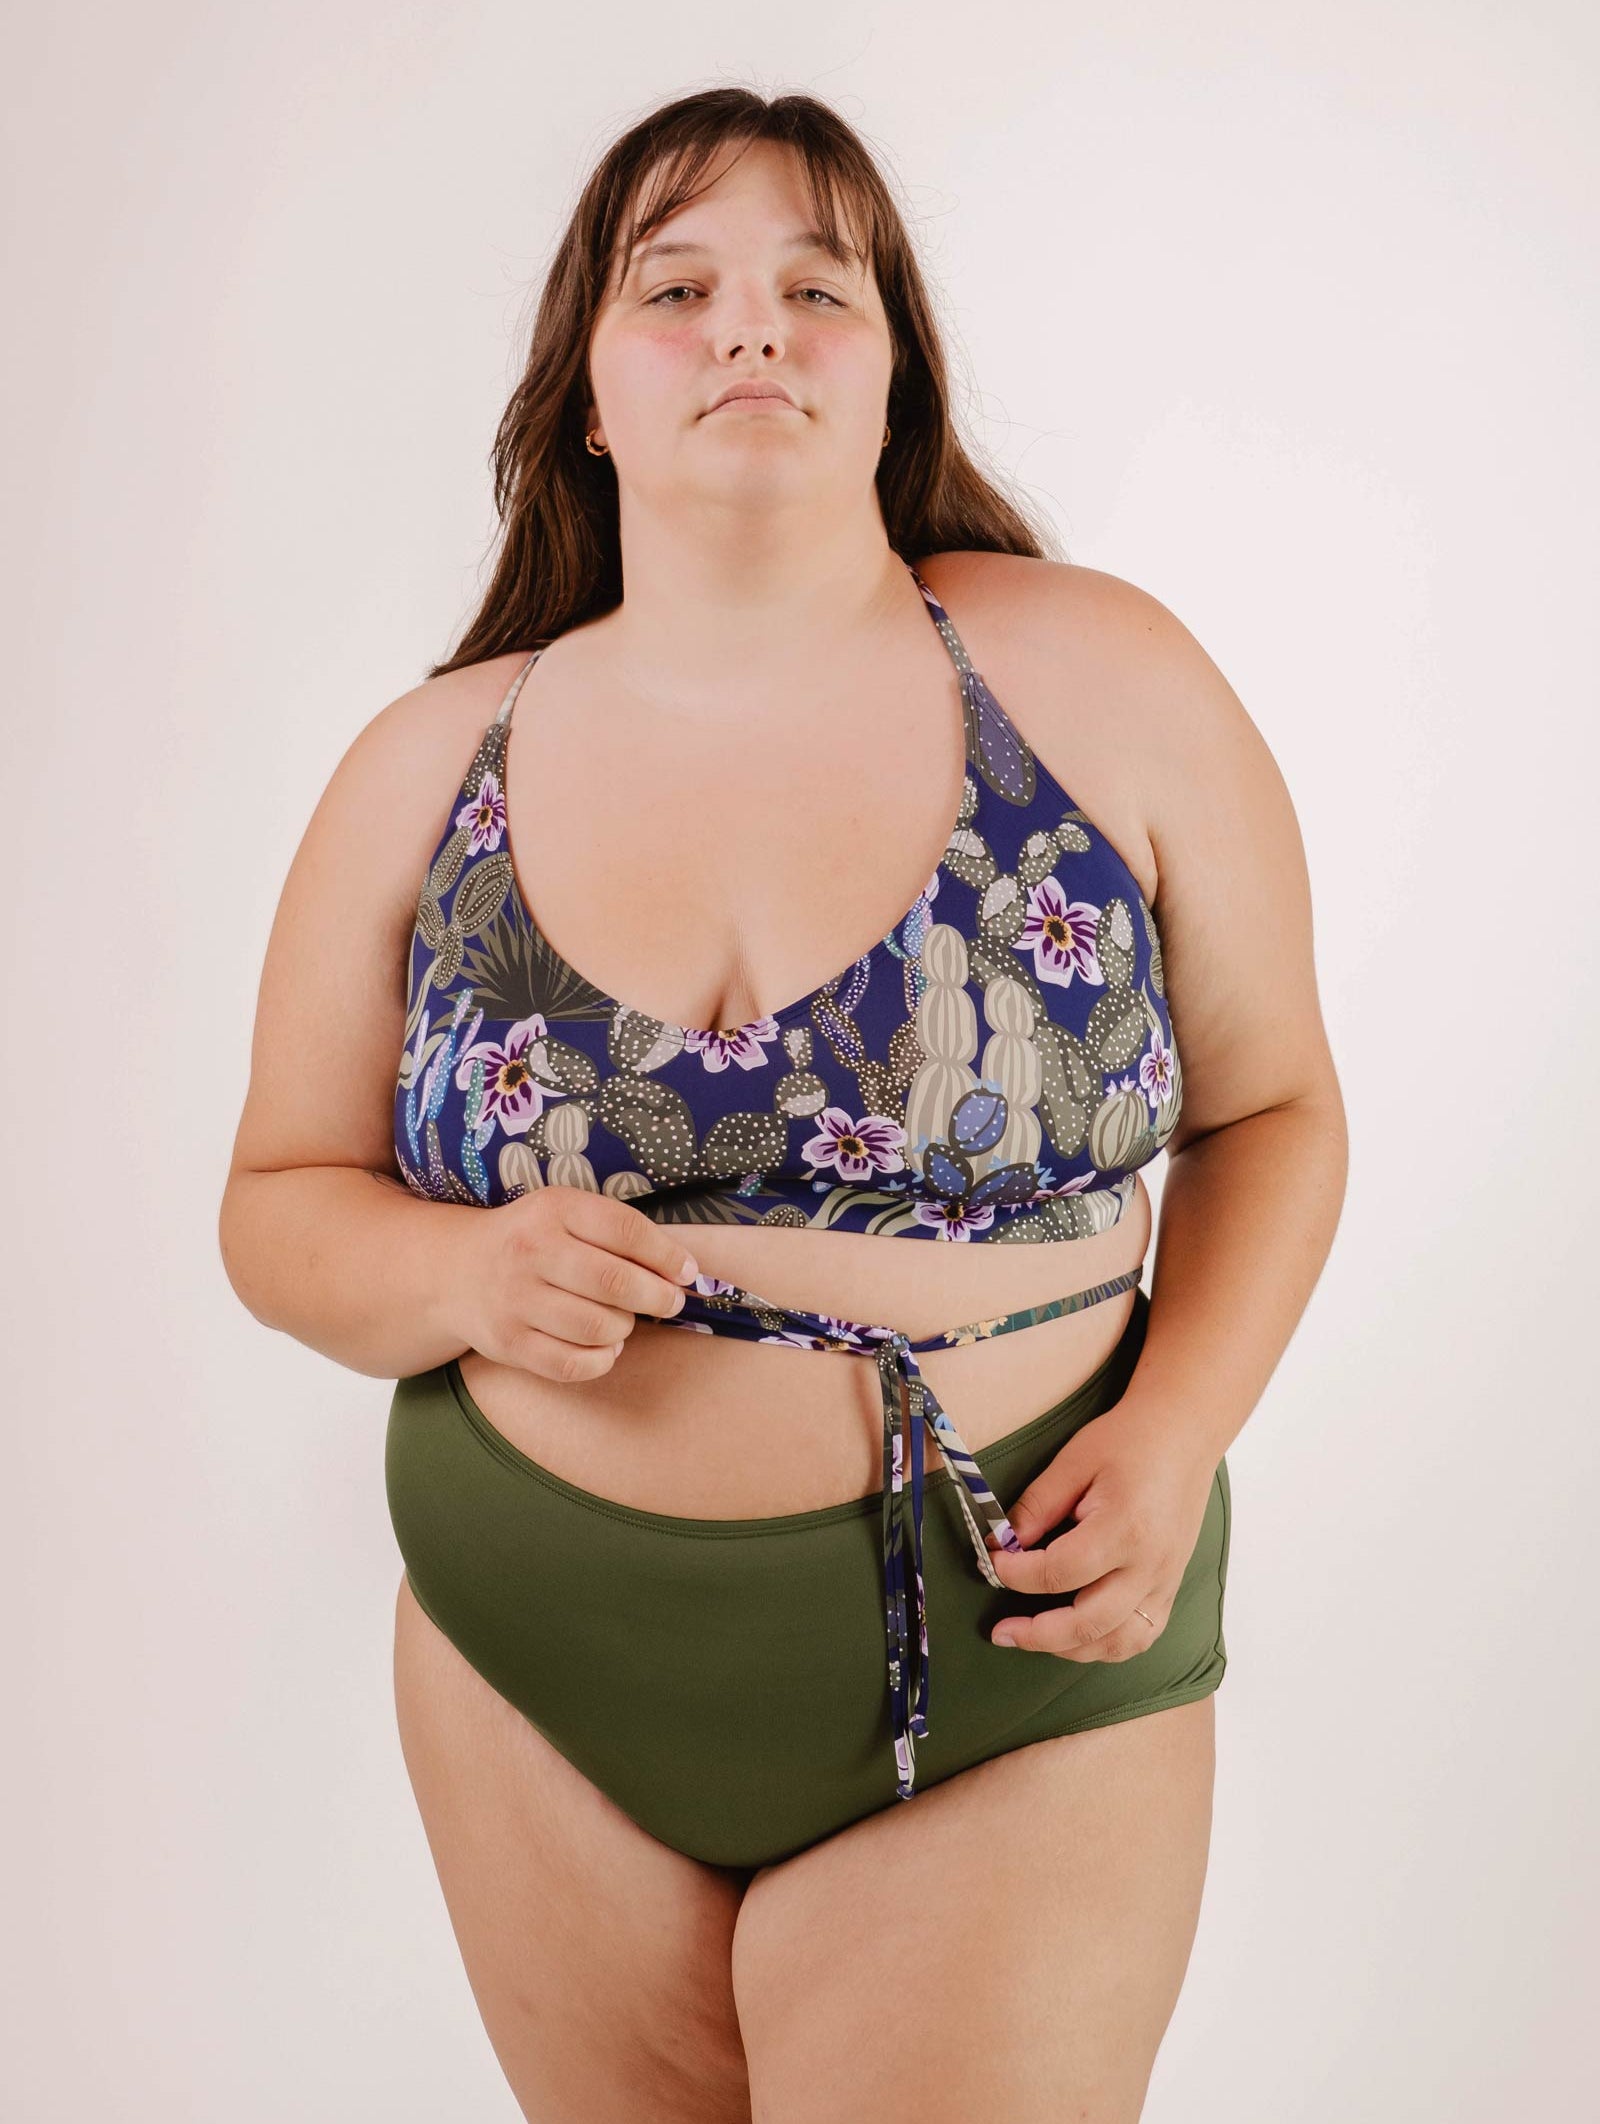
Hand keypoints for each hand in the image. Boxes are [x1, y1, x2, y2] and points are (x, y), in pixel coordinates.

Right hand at [446, 1185, 701, 1383]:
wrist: (456, 1271)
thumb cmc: (532, 1240)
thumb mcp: (566, 1214)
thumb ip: (618, 1233)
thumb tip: (682, 1269)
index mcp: (553, 1209)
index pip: (625, 1230)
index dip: (666, 1255)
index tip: (687, 1272)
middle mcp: (530, 1251)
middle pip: (614, 1282)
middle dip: (656, 1297)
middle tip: (669, 1302)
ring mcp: (515, 1299)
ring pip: (597, 1327)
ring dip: (624, 1328)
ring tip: (623, 1321)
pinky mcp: (508, 1342)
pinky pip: (572, 1364)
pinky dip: (601, 1360)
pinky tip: (605, 1347)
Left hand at [982, 1398, 1218, 1659]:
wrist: (1185, 1434)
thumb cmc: (1130, 1440)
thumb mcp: (1074, 1461)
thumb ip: (1037, 1506)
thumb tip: (1003, 1544)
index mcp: (1126, 1529)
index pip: (1061, 1571)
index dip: (1019, 1574)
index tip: (995, 1562)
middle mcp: (1150, 1566)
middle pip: (1089, 1623)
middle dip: (1037, 1634)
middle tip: (1001, 1631)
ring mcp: (1165, 1582)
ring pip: (1118, 1643)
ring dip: (1071, 1649)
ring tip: (1033, 1638)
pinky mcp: (1170, 1587)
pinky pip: (1141, 1636)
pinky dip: (1106, 1646)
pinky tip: (1077, 1637)